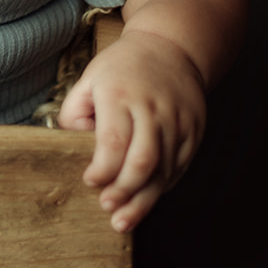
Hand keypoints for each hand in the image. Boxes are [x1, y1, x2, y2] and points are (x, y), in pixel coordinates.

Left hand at [58, 32, 206, 231]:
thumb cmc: (121, 68)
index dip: (102, 169)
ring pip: (164, 170)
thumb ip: (74, 113)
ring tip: (123, 219)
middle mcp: (153, 108)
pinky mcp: (194, 130)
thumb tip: (73, 147)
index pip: (113, 141)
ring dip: (143, 199)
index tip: (89, 181)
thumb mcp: (89, 79)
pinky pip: (179, 167)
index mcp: (121, 95)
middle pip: (143, 161)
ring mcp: (178, 120)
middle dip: (123, 190)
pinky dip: (162, 187)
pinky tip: (146, 198)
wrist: (171, 48)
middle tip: (106, 206)